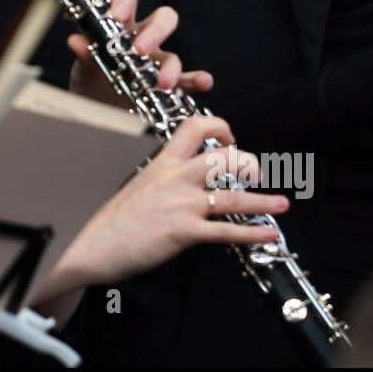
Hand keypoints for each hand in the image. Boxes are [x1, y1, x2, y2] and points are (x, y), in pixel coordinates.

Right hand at [38, 115, 288, 299]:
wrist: (91, 243)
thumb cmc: (110, 220)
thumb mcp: (138, 186)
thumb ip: (163, 180)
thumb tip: (182, 183)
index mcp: (161, 163)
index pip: (194, 128)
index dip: (220, 128)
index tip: (231, 139)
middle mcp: (174, 178)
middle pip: (222, 158)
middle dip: (248, 164)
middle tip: (255, 175)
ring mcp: (181, 204)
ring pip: (232, 195)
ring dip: (263, 200)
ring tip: (281, 203)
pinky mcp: (183, 232)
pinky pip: (226, 231)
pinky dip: (252, 233)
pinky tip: (267, 233)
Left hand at [66, 0, 211, 105]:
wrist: (95, 113)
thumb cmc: (90, 82)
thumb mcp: (83, 69)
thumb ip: (83, 54)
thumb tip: (76, 40)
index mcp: (120, 25)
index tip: (117, 14)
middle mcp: (143, 38)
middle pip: (163, 17)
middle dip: (156, 31)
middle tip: (139, 50)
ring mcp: (157, 61)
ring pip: (174, 53)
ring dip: (171, 66)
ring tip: (163, 82)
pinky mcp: (167, 84)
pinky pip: (188, 79)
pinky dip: (197, 80)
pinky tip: (202, 81)